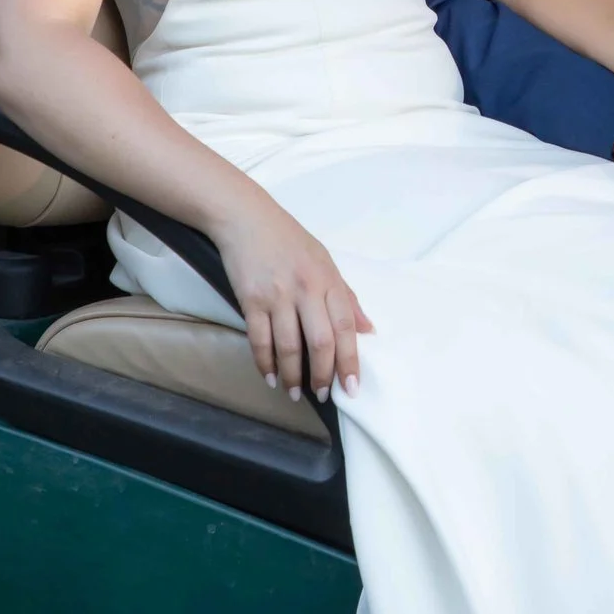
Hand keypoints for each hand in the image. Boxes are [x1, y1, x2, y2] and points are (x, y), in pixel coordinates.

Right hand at [208, 199, 373, 402]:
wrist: (246, 218)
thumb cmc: (288, 240)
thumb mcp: (324, 261)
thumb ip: (346, 297)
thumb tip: (368, 329)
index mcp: (328, 280)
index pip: (346, 327)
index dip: (350, 360)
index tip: (352, 386)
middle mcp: (306, 289)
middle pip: (320, 342)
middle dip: (323, 375)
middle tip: (324, 395)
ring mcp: (277, 296)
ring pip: (288, 347)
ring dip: (293, 376)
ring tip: (296, 392)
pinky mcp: (251, 300)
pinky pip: (260, 340)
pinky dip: (265, 363)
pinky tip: (271, 377)